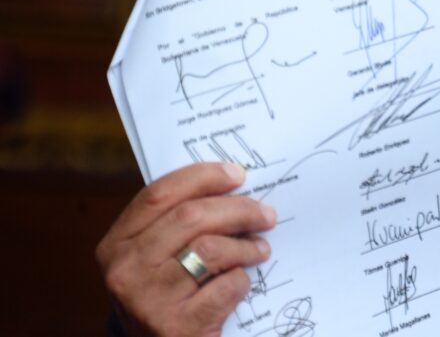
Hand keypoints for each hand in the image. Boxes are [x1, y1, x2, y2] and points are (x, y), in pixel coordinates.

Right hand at [96, 163, 276, 335]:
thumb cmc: (164, 294)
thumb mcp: (155, 257)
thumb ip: (178, 223)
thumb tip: (232, 186)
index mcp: (116, 244)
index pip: (159, 194)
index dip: (202, 177)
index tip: (237, 174)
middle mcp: (125, 270)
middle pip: (191, 217)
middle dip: (238, 209)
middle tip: (266, 214)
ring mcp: (148, 300)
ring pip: (211, 249)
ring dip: (246, 245)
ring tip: (260, 248)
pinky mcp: (176, 327)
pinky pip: (224, 287)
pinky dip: (241, 280)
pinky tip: (242, 281)